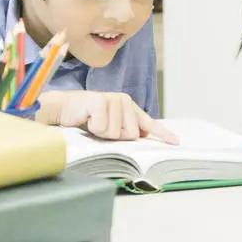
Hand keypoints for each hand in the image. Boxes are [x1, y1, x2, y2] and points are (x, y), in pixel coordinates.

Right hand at [37, 90, 178, 144]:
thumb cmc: (88, 118)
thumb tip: (142, 135)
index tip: (176, 142)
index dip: (162, 134)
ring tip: (93, 122)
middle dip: (115, 137)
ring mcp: (112, 99)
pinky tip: (87, 119)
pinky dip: (93, 128)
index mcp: (129, 107)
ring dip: (102, 133)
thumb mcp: (110, 125)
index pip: (149, 123)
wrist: (65, 108)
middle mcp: (124, 101)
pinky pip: (102, 128)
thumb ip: (126, 129)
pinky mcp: (100, 101)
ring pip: (115, 133)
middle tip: (101, 126)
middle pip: (131, 134)